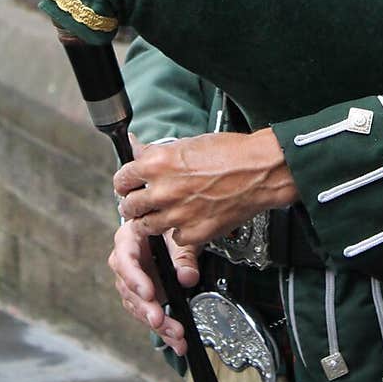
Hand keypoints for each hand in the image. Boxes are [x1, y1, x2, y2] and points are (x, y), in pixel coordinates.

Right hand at [107, 217, 199, 356]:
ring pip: (138, 306)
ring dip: (157, 323)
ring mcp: (132, 280)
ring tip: (175, 335)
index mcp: (129, 238)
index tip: (149, 294)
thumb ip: (184, 255)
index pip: (125, 259)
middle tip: (159, 320)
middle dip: (146, 308)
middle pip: (129, 288)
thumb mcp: (181, 234)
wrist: (173, 229)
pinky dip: (163, 329)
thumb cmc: (172, 225)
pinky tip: (175, 340)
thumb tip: (187, 278)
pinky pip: (148, 314)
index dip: (135, 279)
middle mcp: (125, 261)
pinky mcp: (141, 296)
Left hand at [113, 128, 297, 247]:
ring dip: (152, 221)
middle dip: (134, 205)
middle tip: (143, 204)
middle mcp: (162, 190)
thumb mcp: (188, 143)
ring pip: (146, 227)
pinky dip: (179, 232)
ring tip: (164, 214)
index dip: (125, 183)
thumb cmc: (231, 153)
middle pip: (129, 207)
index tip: (129, 186)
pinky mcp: (193, 233)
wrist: (261, 170)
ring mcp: (177, 214)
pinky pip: (174, 238)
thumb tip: (138, 150)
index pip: (121, 179)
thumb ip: (158, 153)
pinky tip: (189, 220)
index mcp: (157, 163)